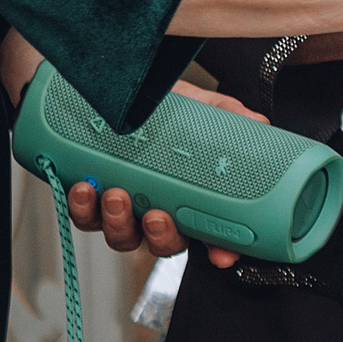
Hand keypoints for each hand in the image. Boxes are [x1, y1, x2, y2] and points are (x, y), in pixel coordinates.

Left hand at [63, 81, 259, 268]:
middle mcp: (158, 209)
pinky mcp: (90, 198)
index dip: (219, 250)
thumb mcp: (203, 107)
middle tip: (156, 216)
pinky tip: (85, 187)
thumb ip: (231, 116)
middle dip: (160, 236)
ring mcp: (124, 207)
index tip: (221, 254)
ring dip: (118, 223)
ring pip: (122, 237)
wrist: (120, 87)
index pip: (211, 232)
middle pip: (164, 244)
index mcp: (191, 197)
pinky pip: (84, 217)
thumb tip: (259, 125)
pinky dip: (83, 207)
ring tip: (116, 194)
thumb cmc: (166, 106)